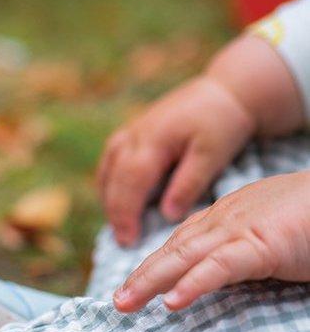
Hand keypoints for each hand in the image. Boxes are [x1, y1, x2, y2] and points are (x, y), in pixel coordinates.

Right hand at [98, 75, 255, 245]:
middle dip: (116, 214)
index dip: (126, 215)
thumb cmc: (222, 122)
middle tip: (123, 242)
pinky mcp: (129, 134)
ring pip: (106, 172)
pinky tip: (118, 202)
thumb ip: (189, 183)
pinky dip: (110, 186)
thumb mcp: (213, 153)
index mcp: (152, 140)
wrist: (224, 89)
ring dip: (109, 201)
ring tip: (120, 226)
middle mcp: (133, 136)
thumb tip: (167, 215)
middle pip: (113, 181)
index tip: (128, 241)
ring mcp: (128, 133)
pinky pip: (109, 164)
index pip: (130, 184)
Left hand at [113, 171, 309, 311]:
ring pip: (184, 257)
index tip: (134, 286)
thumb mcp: (272, 238)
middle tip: (116, 303)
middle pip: (173, 250)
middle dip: (141, 276)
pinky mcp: (261, 244)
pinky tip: (171, 302)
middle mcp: (226, 219)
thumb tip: (226, 278)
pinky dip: (193, 284)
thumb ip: (244, 255)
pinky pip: (219, 266)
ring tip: (126, 304)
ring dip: (151, 282)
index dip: (155, 265)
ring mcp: (241, 229)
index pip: (182, 242)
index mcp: (229, 216)